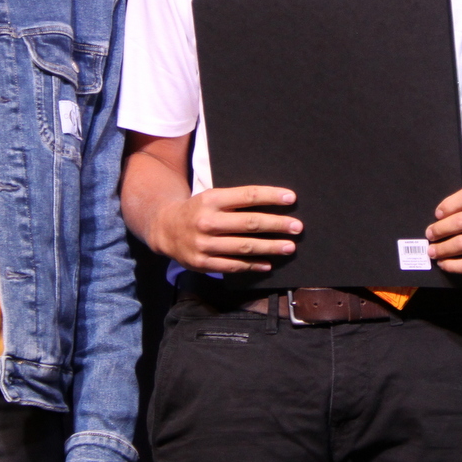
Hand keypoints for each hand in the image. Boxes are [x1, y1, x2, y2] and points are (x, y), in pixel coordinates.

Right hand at [148, 185, 301, 273]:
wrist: (165, 229)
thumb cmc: (198, 210)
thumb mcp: (212, 198)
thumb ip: (236, 201)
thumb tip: (273, 203)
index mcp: (211, 199)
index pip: (247, 196)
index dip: (271, 197)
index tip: (291, 199)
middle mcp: (207, 221)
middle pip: (250, 223)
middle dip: (277, 225)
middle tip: (297, 227)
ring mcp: (204, 244)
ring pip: (244, 247)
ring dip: (270, 247)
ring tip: (289, 247)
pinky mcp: (203, 263)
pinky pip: (233, 265)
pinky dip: (253, 266)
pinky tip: (268, 264)